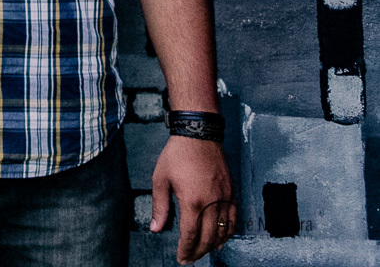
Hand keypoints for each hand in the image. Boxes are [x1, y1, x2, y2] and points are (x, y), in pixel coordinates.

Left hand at [150, 136, 235, 263]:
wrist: (198, 135)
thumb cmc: (177, 154)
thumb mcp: (161, 178)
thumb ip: (160, 206)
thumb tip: (155, 228)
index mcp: (192, 202)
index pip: (191, 236)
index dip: (186, 250)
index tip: (182, 259)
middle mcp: (211, 204)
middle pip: (208, 238)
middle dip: (198, 252)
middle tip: (190, 258)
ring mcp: (224, 199)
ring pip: (223, 232)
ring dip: (213, 245)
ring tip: (202, 250)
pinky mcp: (232, 193)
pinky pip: (234, 220)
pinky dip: (228, 233)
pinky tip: (221, 239)